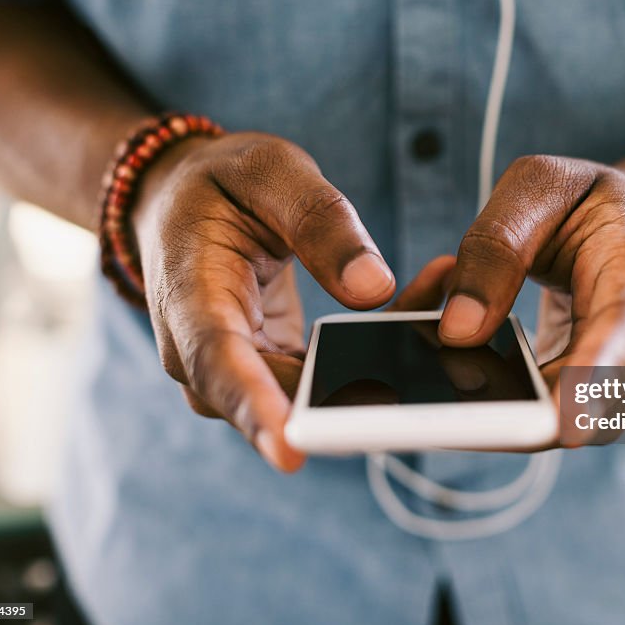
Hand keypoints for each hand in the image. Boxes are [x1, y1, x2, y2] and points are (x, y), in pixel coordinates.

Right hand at [132, 133, 396, 470]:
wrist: (186, 204)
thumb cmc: (223, 185)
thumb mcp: (271, 173)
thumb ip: (320, 222)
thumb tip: (373, 289)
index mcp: (190, 294)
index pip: (217, 363)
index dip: (254, 409)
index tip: (292, 451)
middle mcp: (204, 351)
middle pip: (272, 399)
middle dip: (348, 400)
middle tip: (426, 383)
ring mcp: (239, 369)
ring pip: (311, 397)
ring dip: (378, 368)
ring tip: (438, 320)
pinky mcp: (273, 372)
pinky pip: (327, 382)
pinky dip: (376, 355)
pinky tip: (422, 315)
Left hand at [436, 150, 624, 441]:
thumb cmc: (593, 202)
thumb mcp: (539, 188)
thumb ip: (496, 250)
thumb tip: (456, 332)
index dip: (593, 381)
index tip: (558, 419)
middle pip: (585, 409)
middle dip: (504, 407)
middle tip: (433, 370)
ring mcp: (617, 383)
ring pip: (547, 426)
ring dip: (477, 390)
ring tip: (427, 328)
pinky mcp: (582, 398)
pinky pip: (528, 414)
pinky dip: (479, 383)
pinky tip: (443, 336)